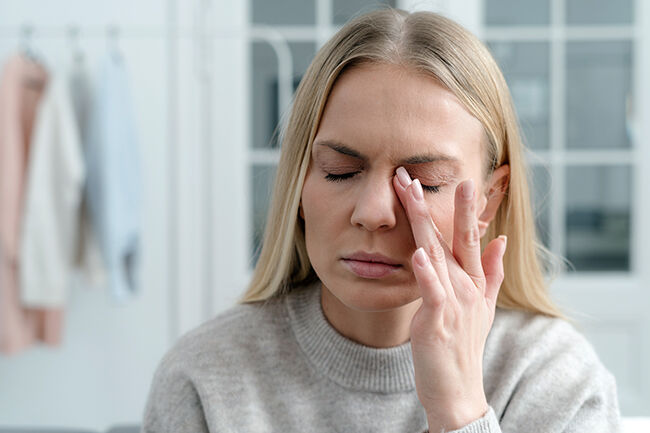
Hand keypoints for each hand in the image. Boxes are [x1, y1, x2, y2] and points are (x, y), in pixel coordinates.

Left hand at [393, 167, 506, 431]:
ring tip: (412, 193)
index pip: (467, 236)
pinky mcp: (439, 321)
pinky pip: (432, 292)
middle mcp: (466, 286)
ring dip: (425, 222)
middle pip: (452, 237)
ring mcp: (454, 302)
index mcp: (473, 280)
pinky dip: (426, 273)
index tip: (456, 177)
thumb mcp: (482, 307)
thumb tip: (501, 240)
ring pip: (437, 254)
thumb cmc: (463, 346)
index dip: (461, 207)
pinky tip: (418, 254)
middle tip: (420, 171)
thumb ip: (491, 272)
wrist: (458, 391)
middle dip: (439, 202)